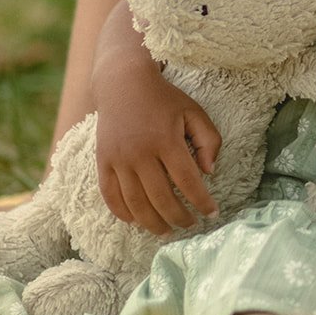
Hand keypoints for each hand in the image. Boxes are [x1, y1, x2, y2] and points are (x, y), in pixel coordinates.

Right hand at [94, 55, 221, 234]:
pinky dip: (123, 213)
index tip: (212, 214)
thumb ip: (209, 140)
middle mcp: (141, 153)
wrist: (123, 83)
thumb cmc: (164, 99)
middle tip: (190, 226)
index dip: (202, 201)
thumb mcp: (193, 111)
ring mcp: (119, 159)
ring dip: (152, 223)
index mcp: (167, 140)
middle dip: (178, 218)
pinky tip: (137, 221)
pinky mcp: (103, 162)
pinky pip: (110, 196)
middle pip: (161, 198)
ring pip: (135, 204)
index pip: (188, 181)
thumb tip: (209, 172)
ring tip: (166, 231)